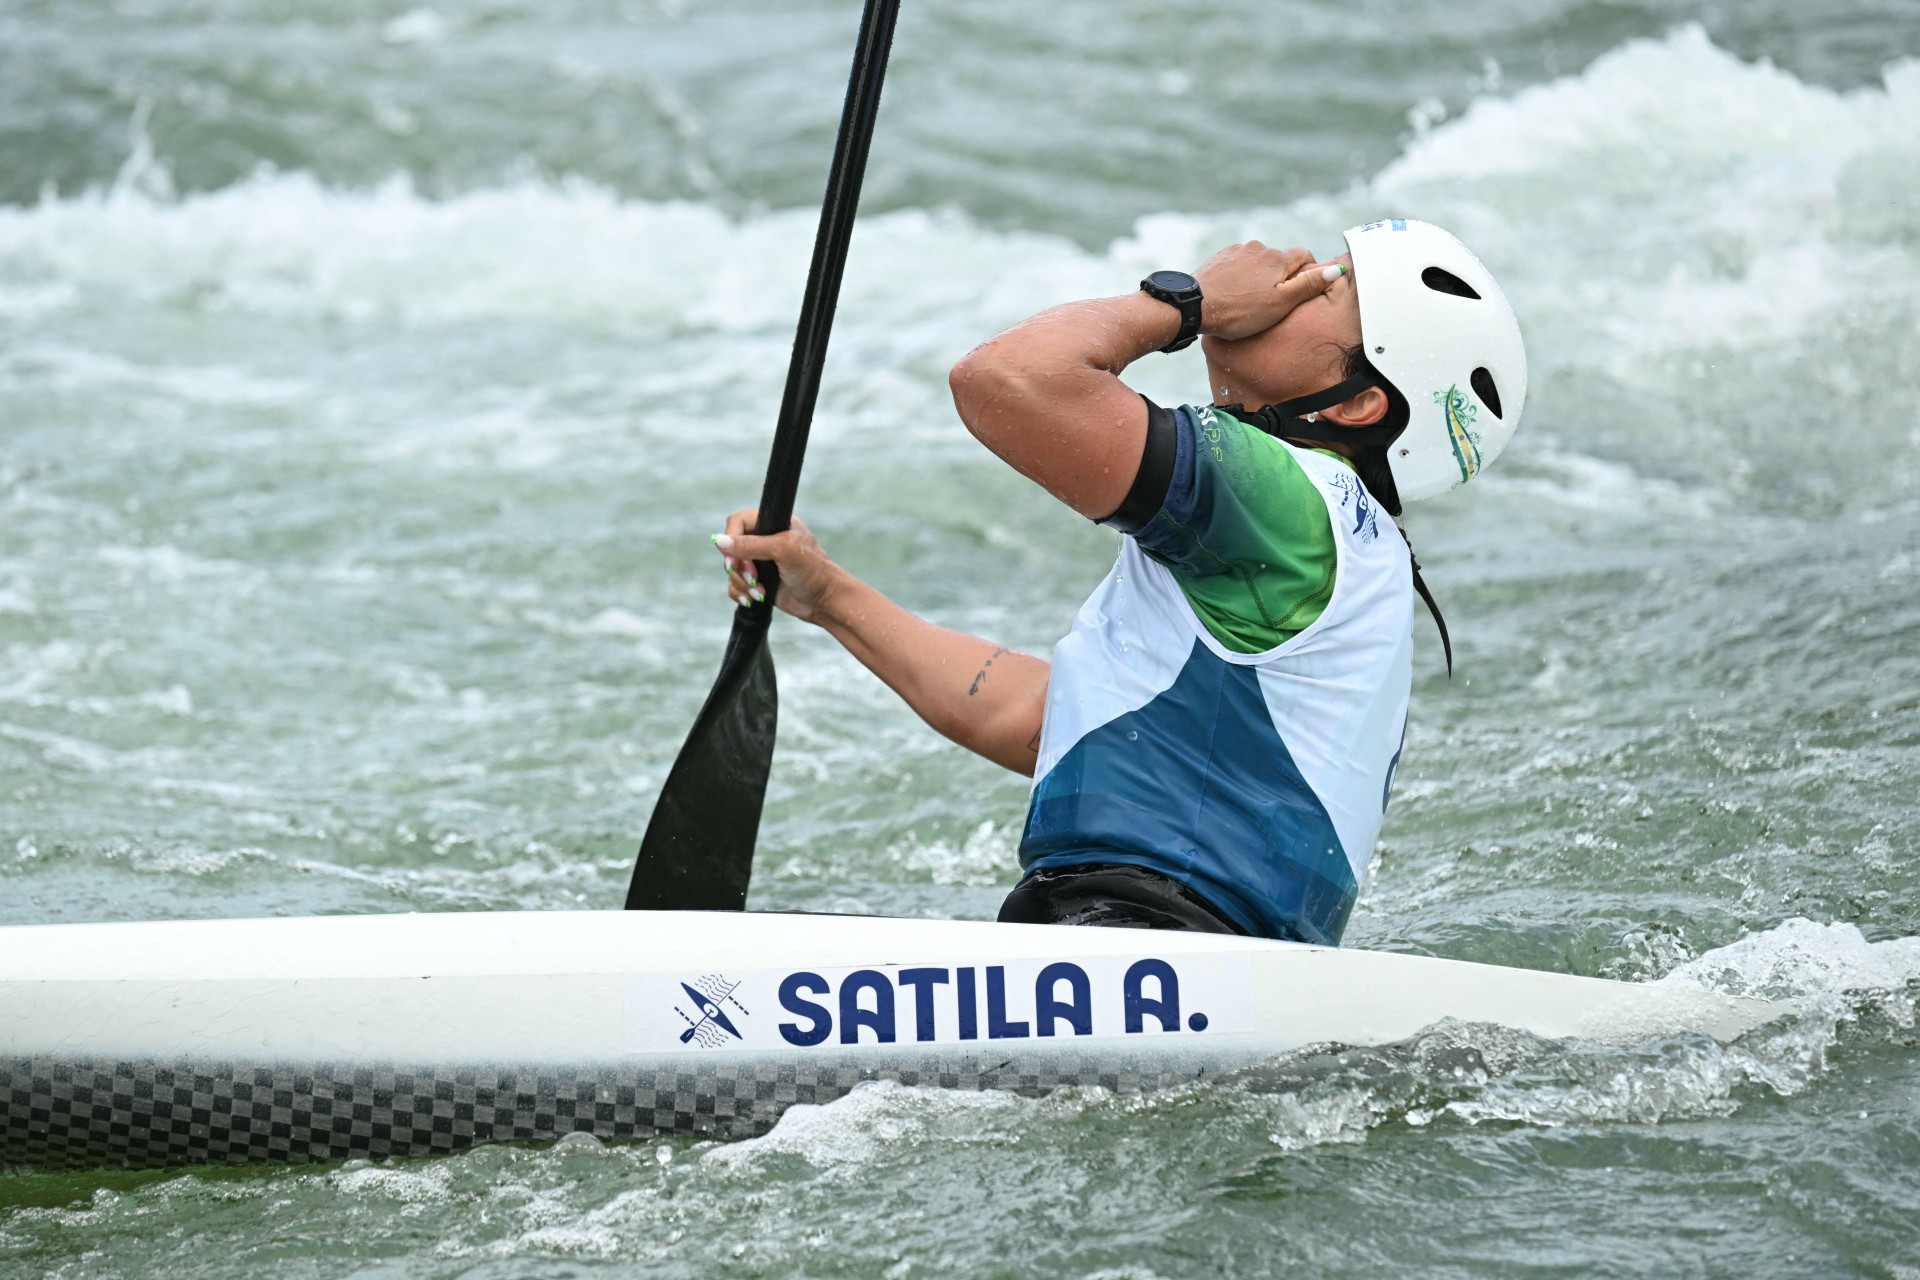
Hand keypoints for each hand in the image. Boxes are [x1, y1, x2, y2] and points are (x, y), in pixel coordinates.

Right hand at [713, 510, 845, 624]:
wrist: (824, 601)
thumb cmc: (813, 571)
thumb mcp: (783, 550)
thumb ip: (750, 544)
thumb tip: (719, 541)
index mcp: (773, 523)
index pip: (737, 522)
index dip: (731, 540)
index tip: (737, 559)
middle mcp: (765, 540)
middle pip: (730, 548)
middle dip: (739, 567)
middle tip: (754, 577)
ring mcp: (760, 561)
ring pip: (731, 569)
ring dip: (742, 583)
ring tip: (760, 591)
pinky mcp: (758, 581)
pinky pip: (735, 585)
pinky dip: (741, 593)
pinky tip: (755, 598)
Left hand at [1192, 240, 1343, 341]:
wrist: (1196, 306)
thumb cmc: (1240, 311)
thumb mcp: (1281, 303)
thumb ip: (1308, 285)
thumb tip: (1336, 270)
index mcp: (1278, 258)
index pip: (1304, 255)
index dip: (1307, 272)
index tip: (1299, 291)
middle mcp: (1259, 248)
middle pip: (1279, 259)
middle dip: (1280, 276)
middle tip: (1271, 302)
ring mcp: (1237, 250)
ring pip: (1258, 261)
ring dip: (1259, 276)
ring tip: (1248, 299)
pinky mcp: (1220, 257)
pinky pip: (1238, 263)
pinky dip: (1240, 275)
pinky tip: (1233, 292)